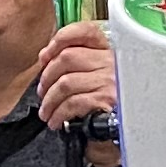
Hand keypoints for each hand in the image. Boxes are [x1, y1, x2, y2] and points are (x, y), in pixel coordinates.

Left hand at [36, 20, 118, 166]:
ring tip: (47, 112)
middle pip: (68, 57)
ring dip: (49, 100)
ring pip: (66, 82)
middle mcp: (115, 63)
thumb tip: (46, 57)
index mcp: (111, 52)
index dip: (61, 39)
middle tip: (43, 92)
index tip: (46, 55)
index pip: (87, 31)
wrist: (122, 136)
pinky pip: (72, 102)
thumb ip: (76, 63)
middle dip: (47, 77)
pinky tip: (57, 121)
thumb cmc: (107, 107)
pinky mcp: (109, 101)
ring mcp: (113, 81)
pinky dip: (58, 114)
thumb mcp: (95, 79)